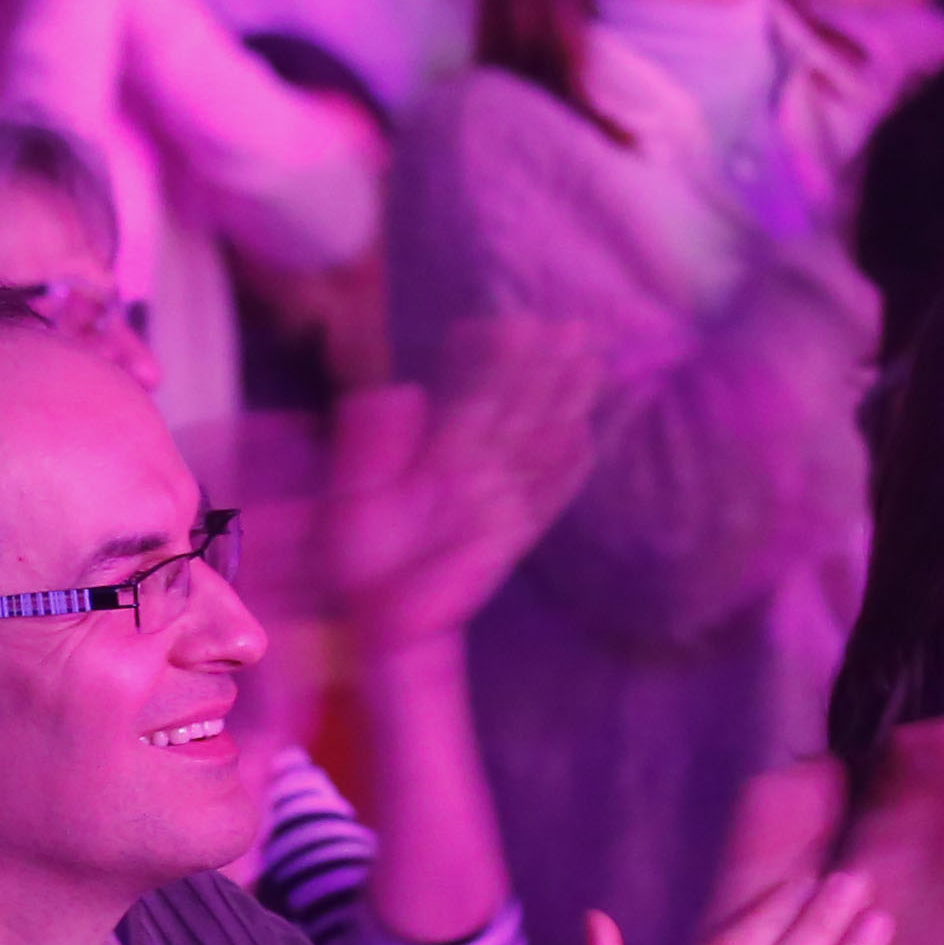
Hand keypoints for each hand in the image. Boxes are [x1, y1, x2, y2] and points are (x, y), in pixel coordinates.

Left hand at [302, 324, 607, 663]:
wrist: (367, 619)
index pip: (472, 402)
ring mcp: (494, 505)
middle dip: (543, 374)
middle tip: (573, 328)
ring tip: (590, 365)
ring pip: (536, 448)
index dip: (493, 365)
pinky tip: (584, 439)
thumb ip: (373, 447)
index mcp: (433, 456)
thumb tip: (399, 391)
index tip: (513, 325)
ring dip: (563, 408)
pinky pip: (542, 502)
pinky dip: (563, 474)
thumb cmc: (355, 553)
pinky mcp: (509, 539)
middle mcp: (470, 475)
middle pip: (515, 416)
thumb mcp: (353, 495)